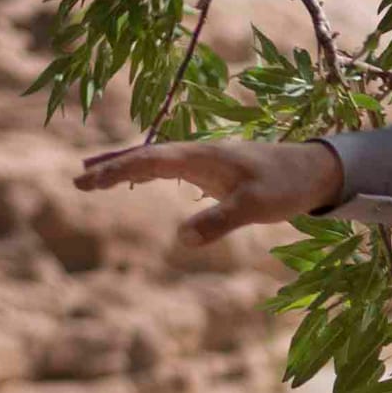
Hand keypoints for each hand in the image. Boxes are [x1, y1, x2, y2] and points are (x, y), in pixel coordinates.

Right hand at [74, 131, 345, 245]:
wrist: (313, 170)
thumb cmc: (286, 186)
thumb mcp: (255, 207)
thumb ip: (219, 222)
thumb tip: (182, 240)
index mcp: (202, 156)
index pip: (149, 160)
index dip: (117, 171)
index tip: (89, 182)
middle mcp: (198, 153)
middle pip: (145, 156)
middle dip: (111, 167)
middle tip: (78, 180)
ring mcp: (203, 160)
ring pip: (154, 159)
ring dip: (123, 166)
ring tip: (89, 174)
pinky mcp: (211, 170)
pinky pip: (169, 167)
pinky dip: (145, 170)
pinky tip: (135, 177)